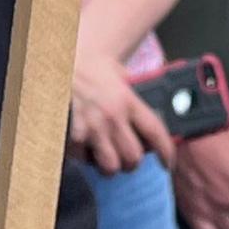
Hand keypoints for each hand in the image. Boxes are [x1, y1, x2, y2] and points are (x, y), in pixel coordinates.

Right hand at [66, 48, 165, 174]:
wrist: (61, 62)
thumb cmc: (91, 69)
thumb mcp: (121, 77)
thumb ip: (135, 99)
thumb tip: (151, 124)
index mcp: (127, 100)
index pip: (155, 132)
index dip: (166, 151)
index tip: (168, 162)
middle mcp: (111, 116)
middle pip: (134, 157)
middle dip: (133, 161)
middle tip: (128, 155)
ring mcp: (91, 128)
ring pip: (111, 166)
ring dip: (112, 165)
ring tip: (108, 155)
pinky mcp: (72, 137)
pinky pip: (85, 161)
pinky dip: (87, 159)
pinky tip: (88, 147)